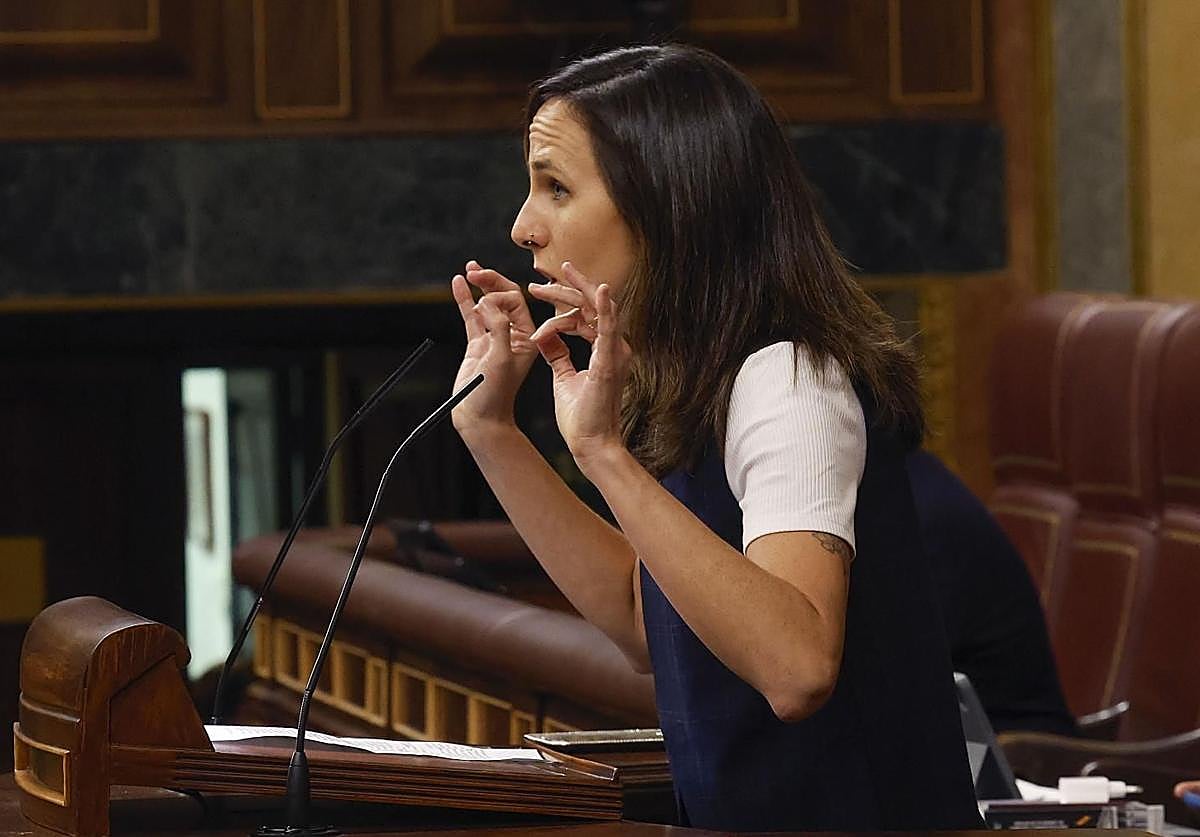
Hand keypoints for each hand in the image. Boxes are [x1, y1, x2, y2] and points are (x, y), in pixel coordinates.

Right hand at [450, 260, 538, 434]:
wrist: (479, 418)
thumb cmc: (494, 394)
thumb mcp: (500, 358)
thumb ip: (498, 328)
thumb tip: (487, 302)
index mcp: (528, 337)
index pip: (516, 302)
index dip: (499, 295)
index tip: (484, 305)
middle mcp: (514, 335)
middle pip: (503, 297)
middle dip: (491, 281)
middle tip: (475, 269)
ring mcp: (495, 338)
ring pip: (487, 304)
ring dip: (478, 286)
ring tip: (468, 271)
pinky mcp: (478, 344)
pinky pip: (471, 317)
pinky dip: (464, 300)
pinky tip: (458, 284)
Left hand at [530, 269, 631, 470]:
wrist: (591, 443)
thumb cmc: (581, 418)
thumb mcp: (564, 377)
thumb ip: (558, 355)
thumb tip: (545, 337)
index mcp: (602, 351)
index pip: (582, 317)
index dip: (559, 305)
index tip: (535, 295)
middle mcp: (613, 348)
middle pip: (590, 308)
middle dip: (565, 291)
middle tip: (539, 282)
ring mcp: (615, 354)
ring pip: (599, 310)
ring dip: (581, 290)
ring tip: (563, 272)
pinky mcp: (610, 362)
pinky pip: (608, 329)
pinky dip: (604, 308)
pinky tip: (598, 289)